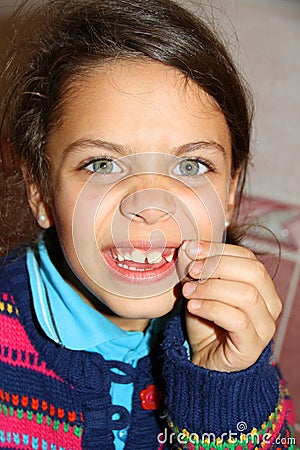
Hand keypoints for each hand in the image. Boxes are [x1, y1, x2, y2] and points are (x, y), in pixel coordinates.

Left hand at [179, 240, 281, 371]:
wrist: (204, 360)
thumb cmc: (206, 322)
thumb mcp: (200, 290)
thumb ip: (198, 272)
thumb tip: (188, 250)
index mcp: (260, 285)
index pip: (247, 257)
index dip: (218, 249)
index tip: (191, 248)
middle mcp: (270, 304)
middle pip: (254, 272)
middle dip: (218, 266)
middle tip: (191, 269)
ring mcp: (265, 326)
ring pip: (247, 295)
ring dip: (212, 288)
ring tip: (188, 291)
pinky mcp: (253, 346)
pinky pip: (238, 320)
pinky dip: (212, 308)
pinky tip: (193, 307)